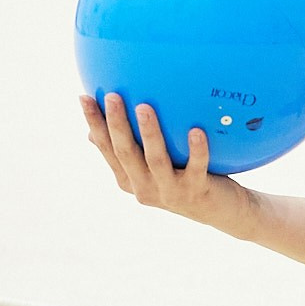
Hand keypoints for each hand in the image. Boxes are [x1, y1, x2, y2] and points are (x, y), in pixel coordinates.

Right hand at [81, 93, 248, 230]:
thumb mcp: (153, 166)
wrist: (220, 209)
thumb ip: (130, 150)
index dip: (95, 124)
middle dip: (116, 124)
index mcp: (129, 179)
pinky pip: (195, 167)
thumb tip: (94, 131)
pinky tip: (196, 130)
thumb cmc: (183, 178)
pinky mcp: (195, 191)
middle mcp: (144, 187)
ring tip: (144, 107)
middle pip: (125, 153)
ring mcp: (169, 191)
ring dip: (149, 133)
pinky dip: (196, 150)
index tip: (84, 97)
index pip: (107, 148)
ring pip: (155, 160)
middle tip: (112, 96)